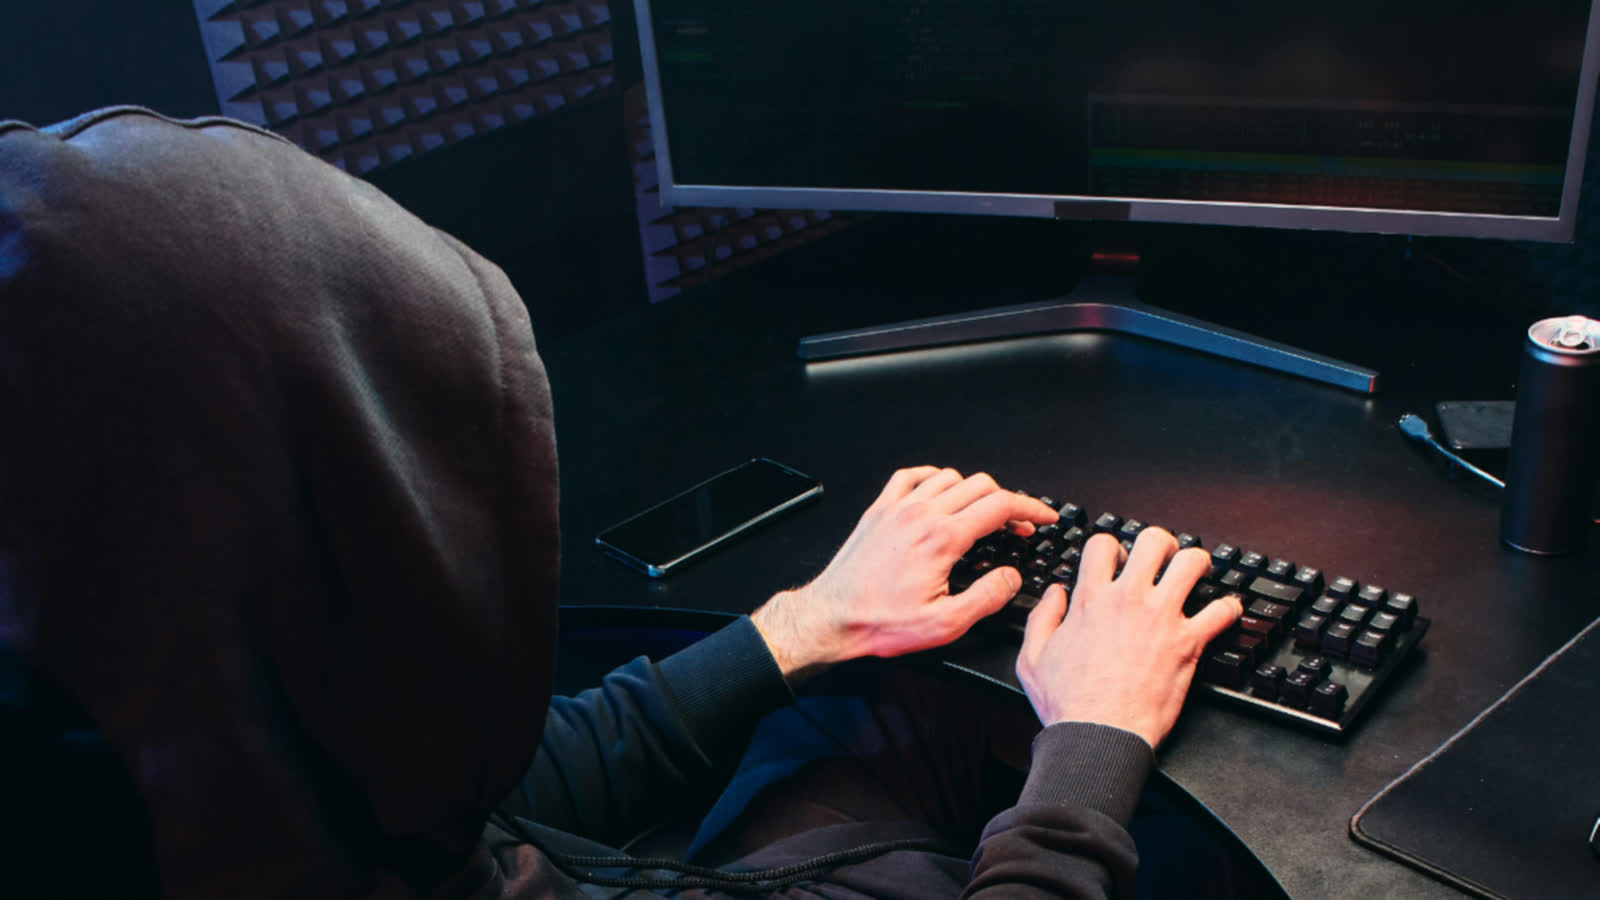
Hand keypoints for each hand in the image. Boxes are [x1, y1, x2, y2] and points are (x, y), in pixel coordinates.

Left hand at [751, 466, 1057, 681]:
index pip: (999, 505)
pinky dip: (933, 477)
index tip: (1043, 516)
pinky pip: (911, 476)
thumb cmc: (879, 622)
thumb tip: (1010, 576)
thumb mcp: (945, 624)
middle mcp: (920, 515)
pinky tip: (940, 491)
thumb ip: (986, 597)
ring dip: (974, 489)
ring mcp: (897, 508)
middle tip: (1018, 522)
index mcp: (941, 539)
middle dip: (1008, 500)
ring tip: (983, 510)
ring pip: (948, 476)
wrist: (832, 618)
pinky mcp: (879, 510)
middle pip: (980, 485)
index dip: (1030, 507)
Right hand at [1015, 527, 1241, 748]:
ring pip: (1192, 563)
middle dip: (1161, 544)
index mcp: (1091, 599)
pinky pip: (1222, 612)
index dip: (1112, 548)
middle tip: (1164, 559)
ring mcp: (1162, 618)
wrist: (1098, 736)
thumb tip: (1055, 594)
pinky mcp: (1188, 643)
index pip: (1104, 544)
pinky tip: (1225, 613)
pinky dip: (1229, 609)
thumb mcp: (1032, 658)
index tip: (1117, 562)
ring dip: (1197, 565)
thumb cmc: (1068, 704)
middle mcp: (1128, 600)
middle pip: (1154, 540)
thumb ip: (1042, 618)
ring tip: (1196, 574)